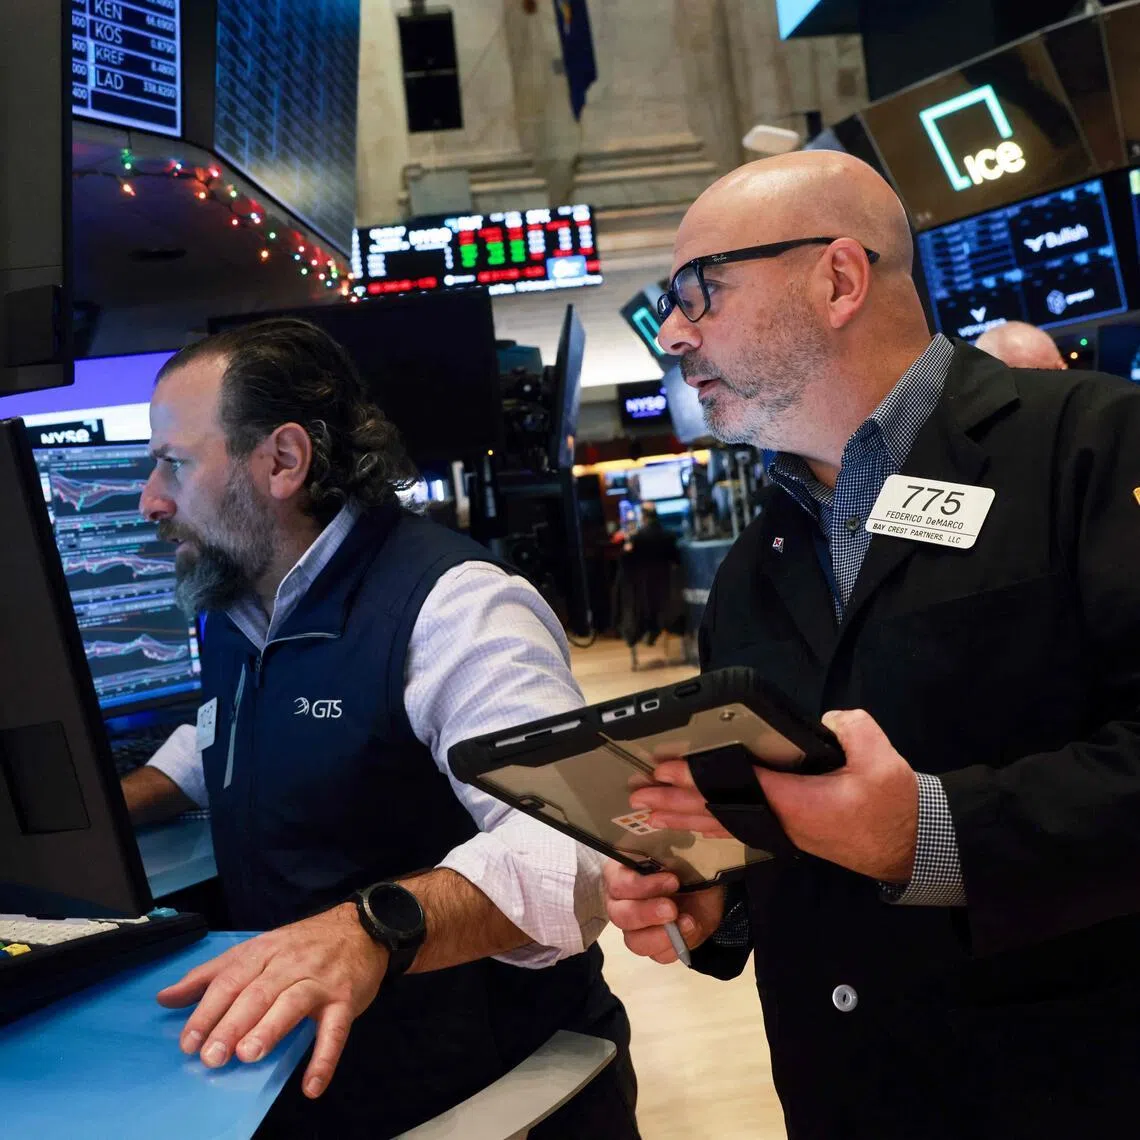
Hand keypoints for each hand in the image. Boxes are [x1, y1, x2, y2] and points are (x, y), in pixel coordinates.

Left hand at [157, 902, 387, 1098]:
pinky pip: (335, 1030)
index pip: (231, 979)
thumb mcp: (257, 949)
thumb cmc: (304, 945)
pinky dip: (324, 1058)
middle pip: (258, 992)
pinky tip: (311, 1086)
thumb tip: (165, 998)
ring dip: (270, 1029)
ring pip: (292, 1003)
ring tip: (248, 1055)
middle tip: (212, 1057)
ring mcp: (319, 981)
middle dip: (232, 1024)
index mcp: (264, 952)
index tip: (188, 1042)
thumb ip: (211, 974)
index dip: (208, 1010)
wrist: (363, 928)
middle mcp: (290, 964)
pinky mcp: (346, 999)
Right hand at [603, 860, 725, 963]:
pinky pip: (657, 956)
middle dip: (647, 913)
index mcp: (621, 872)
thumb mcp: (680, 855)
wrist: (709, 888)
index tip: (673, 880)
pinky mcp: (653, 946)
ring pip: (634, 941)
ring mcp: (635, 927)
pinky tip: (690, 930)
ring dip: (660, 936)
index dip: (641, 886)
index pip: (618, 883)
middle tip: (672, 908)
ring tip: (687, 923)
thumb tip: (667, 855)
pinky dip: (675, 947)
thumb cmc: (686, 864)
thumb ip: (669, 855)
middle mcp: (622, 901)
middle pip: (619, 916)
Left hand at [630, 711, 918, 882]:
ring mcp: (780, 833)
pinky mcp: (784, 836)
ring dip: (683, 816)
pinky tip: (686, 823)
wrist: (910, 843)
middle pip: (717, 812)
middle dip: (676, 802)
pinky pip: (735, 829)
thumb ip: (847, 728)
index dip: (699, 777)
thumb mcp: (878, 756)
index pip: (736, 786)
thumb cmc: (892, 803)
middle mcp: (780, 822)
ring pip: (721, 825)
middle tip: (640, 795)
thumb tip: (823, 720)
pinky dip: (706, 824)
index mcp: (797, 802)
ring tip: (649, 811)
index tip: (667, 768)